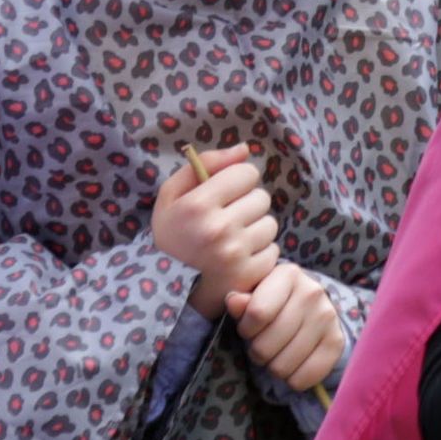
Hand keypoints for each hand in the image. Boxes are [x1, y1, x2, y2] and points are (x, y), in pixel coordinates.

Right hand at [153, 144, 278, 314]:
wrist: (167, 289)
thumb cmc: (172, 236)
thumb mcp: (172, 194)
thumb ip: (206, 163)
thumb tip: (244, 150)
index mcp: (198, 204)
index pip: (246, 173)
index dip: (237, 180)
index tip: (225, 194)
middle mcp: (219, 228)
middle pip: (262, 197)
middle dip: (247, 205)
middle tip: (228, 219)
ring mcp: (236, 254)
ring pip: (271, 224)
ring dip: (256, 229)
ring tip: (234, 240)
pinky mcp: (249, 275)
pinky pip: (273, 251)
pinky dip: (260, 253)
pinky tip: (240, 258)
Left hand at [227, 260, 346, 393]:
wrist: (311, 308)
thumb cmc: (274, 302)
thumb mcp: (255, 296)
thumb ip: (242, 301)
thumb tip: (233, 301)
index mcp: (288, 274)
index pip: (257, 314)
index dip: (246, 329)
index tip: (249, 328)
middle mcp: (312, 292)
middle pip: (266, 345)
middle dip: (257, 352)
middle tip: (262, 344)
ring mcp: (328, 317)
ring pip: (282, 366)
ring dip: (273, 367)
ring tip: (277, 353)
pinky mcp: (337, 342)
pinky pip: (303, 378)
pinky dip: (292, 379)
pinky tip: (293, 364)